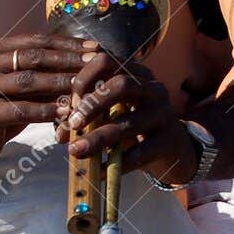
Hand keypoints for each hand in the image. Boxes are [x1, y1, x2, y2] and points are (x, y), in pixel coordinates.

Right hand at [0, 33, 98, 173]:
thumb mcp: (13, 90)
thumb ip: (37, 77)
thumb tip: (79, 67)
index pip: (33, 42)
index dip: (65, 44)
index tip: (92, 47)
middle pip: (33, 57)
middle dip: (67, 59)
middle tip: (94, 62)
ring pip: (28, 81)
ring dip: (60, 84)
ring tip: (85, 87)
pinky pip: (21, 109)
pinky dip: (46, 111)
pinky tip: (66, 113)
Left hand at [55, 49, 198, 184]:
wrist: (173, 149)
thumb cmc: (135, 127)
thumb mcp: (112, 115)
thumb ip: (87, 117)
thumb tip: (61, 134)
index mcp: (135, 74)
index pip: (106, 61)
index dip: (83, 79)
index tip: (69, 102)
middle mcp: (153, 88)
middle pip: (121, 84)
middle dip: (92, 104)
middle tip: (74, 123)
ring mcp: (165, 114)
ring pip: (128, 123)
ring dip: (98, 138)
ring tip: (76, 151)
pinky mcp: (169, 141)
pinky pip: (140, 152)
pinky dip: (116, 164)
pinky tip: (98, 172)